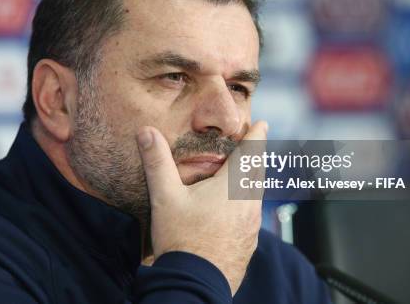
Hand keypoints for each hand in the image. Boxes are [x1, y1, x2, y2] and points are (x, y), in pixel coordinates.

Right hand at [136, 121, 267, 294]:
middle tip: (251, 143)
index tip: (262, 123)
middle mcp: (249, 205)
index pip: (251, 153)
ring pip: (257, 194)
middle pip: (258, 172)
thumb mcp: (165, 197)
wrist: (194, 285)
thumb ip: (157, 162)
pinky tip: (234, 209)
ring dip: (251, 180)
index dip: (257, 135)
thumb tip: (146, 131)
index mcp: (233, 188)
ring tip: (242, 174)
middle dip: (255, 155)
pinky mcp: (249, 243)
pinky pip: (253, 214)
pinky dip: (247, 202)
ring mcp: (252, 226)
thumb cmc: (181, 240)